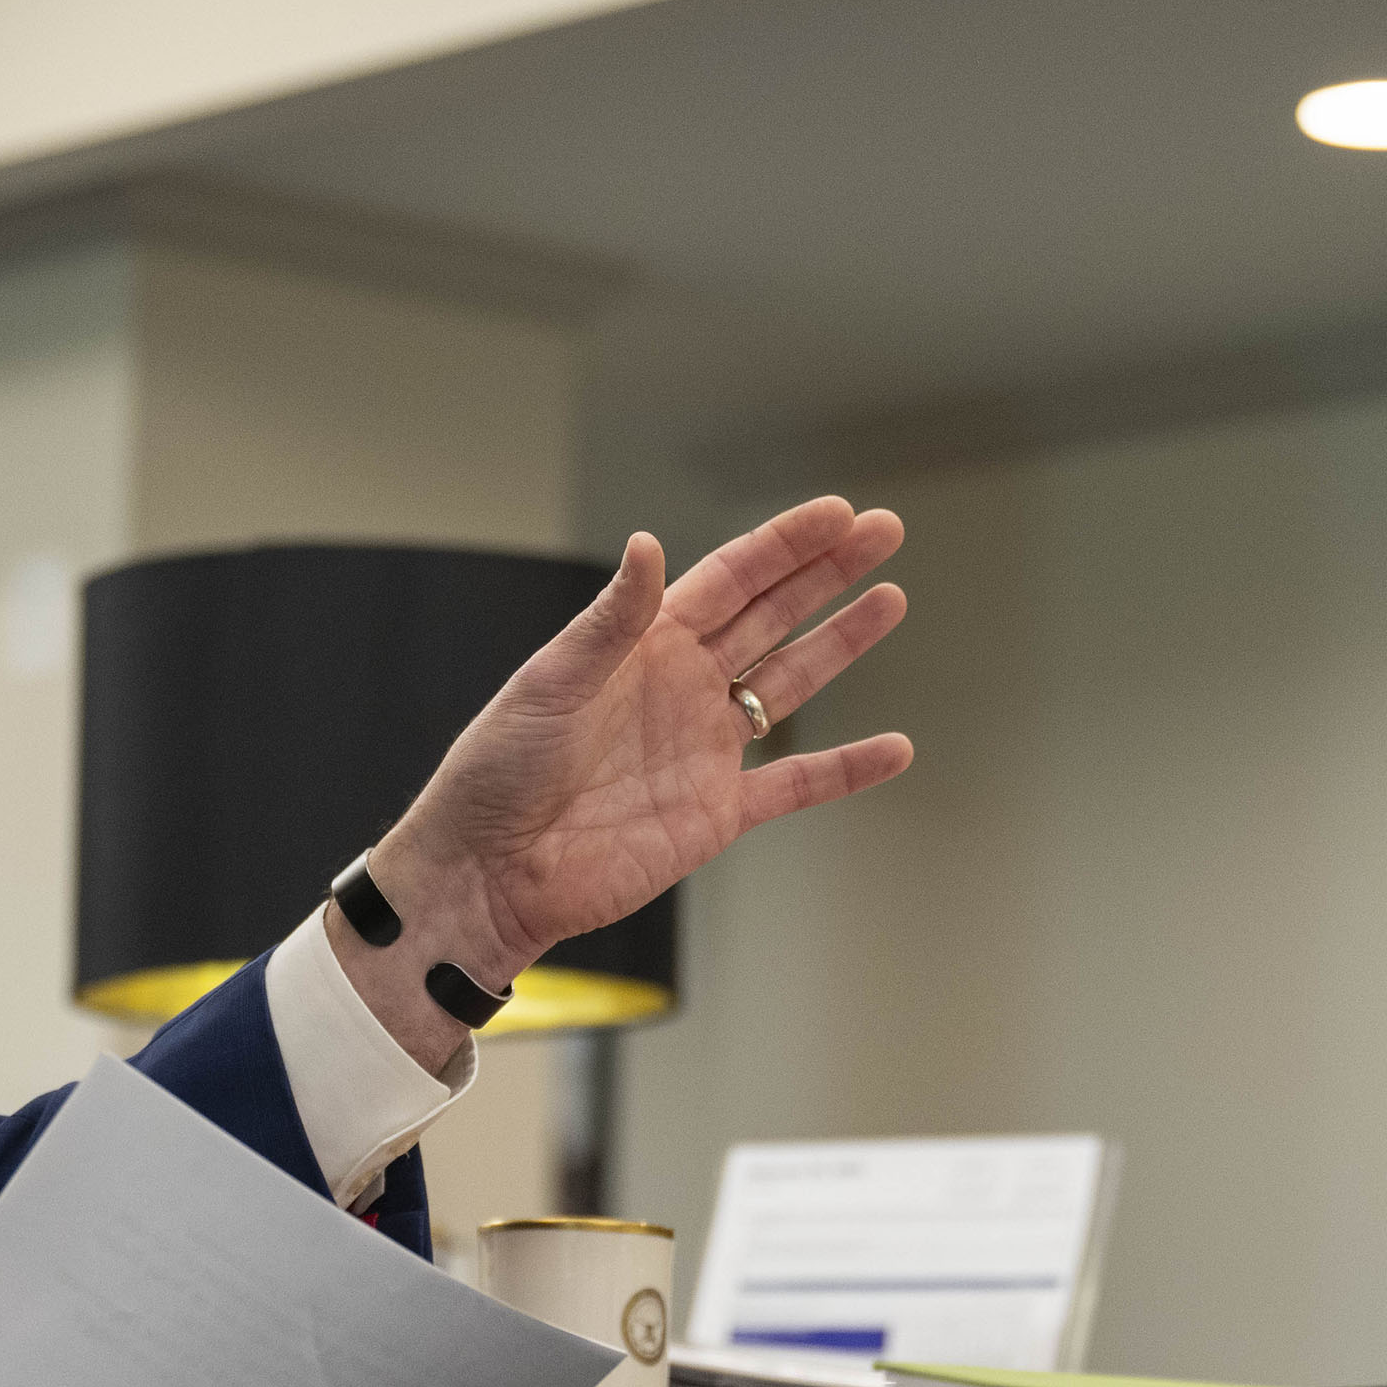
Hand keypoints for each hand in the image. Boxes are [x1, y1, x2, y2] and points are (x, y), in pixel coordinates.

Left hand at [346, 496, 910, 1063]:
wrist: (489, 873)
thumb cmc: (497, 772)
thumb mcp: (550, 684)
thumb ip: (610, 621)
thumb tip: (648, 544)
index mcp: (642, 645)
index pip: (730, 579)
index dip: (785, 545)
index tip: (838, 513)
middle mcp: (681, 686)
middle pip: (771, 615)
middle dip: (828, 572)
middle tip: (886, 530)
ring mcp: (703, 748)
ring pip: (790, 683)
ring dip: (842, 643)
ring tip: (892, 600)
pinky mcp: (715, 813)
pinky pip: (795, 786)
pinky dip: (846, 769)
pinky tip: (897, 748)